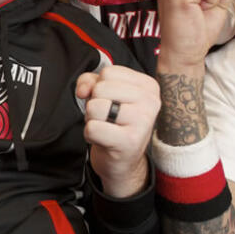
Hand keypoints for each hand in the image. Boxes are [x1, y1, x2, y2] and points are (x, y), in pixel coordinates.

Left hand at [75, 65, 159, 197]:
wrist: (123, 161)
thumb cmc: (115, 124)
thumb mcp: (105, 95)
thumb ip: (91, 81)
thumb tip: (83, 89)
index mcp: (148, 86)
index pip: (108, 72)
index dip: (99, 87)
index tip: (111, 102)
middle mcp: (150, 101)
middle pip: (101, 88)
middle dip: (95, 103)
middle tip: (107, 118)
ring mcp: (143, 121)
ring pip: (95, 107)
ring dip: (92, 119)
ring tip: (106, 127)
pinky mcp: (130, 141)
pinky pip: (93, 128)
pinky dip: (90, 134)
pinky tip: (104, 139)